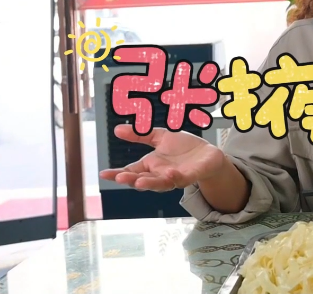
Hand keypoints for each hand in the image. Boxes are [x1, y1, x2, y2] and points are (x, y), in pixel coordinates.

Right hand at [98, 124, 227, 191]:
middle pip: (142, 180)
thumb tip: (117, 129)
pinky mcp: (191, 176)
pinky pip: (182, 179)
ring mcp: (175, 177)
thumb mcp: (160, 137)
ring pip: (160, 183)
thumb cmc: (183, 148)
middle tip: (120, 178)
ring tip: (139, 182)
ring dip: (150, 183)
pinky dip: (176, 177)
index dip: (117, 173)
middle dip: (131, 180)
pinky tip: (170, 173)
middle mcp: (160, 174)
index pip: (131, 170)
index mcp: (151, 165)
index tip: (104, 174)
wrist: (208, 154)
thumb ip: (140, 135)